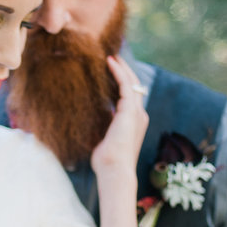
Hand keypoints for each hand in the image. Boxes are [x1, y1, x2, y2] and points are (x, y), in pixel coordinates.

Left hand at [90, 56, 148, 177]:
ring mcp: (137, 112)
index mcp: (133, 122)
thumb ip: (101, 128)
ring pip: (131, 82)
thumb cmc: (106, 162)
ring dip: (121, 67)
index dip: (121, 83)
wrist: (114, 170)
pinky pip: (126, 84)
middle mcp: (138, 115)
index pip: (129, 97)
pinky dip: (118, 71)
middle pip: (134, 86)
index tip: (110, 71)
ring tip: (111, 56)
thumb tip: (88, 121)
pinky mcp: (130, 110)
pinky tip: (110, 61)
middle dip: (124, 71)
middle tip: (112, 58)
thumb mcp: (103, 140)